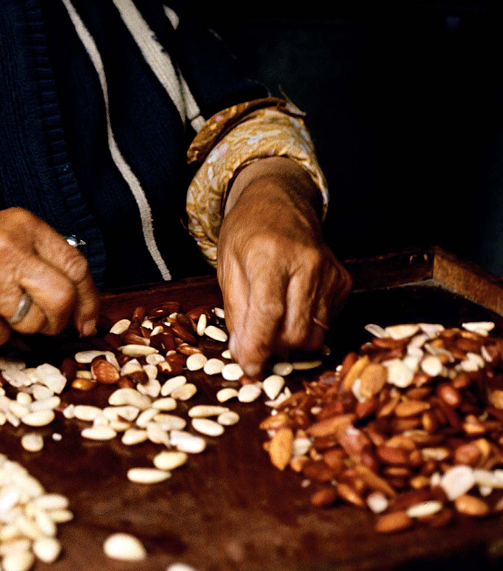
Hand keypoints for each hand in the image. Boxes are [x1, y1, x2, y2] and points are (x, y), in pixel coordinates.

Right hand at [0, 206, 99, 345]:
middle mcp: (11, 249)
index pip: (76, 265)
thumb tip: (74, 294)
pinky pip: (0, 337)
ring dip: (21, 328)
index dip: (89, 299)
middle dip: (60, 322)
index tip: (89, 320)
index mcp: (24, 225)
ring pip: (34, 323)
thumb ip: (34, 255)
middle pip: (63, 299)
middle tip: (49, 326)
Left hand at [215, 159, 351, 376]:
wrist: (279, 203)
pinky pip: (327, 323)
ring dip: (290, 340)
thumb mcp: (227, 266)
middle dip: (273, 348)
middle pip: (295, 331)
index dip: (258, 346)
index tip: (248, 367)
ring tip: (273, 321)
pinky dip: (307, 325)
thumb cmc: (247, 233)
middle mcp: (305, 262)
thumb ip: (236, 311)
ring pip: (315, 334)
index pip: (269, 312)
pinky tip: (292, 304)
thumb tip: (244, 355)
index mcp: (269, 254)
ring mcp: (329, 271)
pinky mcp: (343, 280)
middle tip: (256, 340)